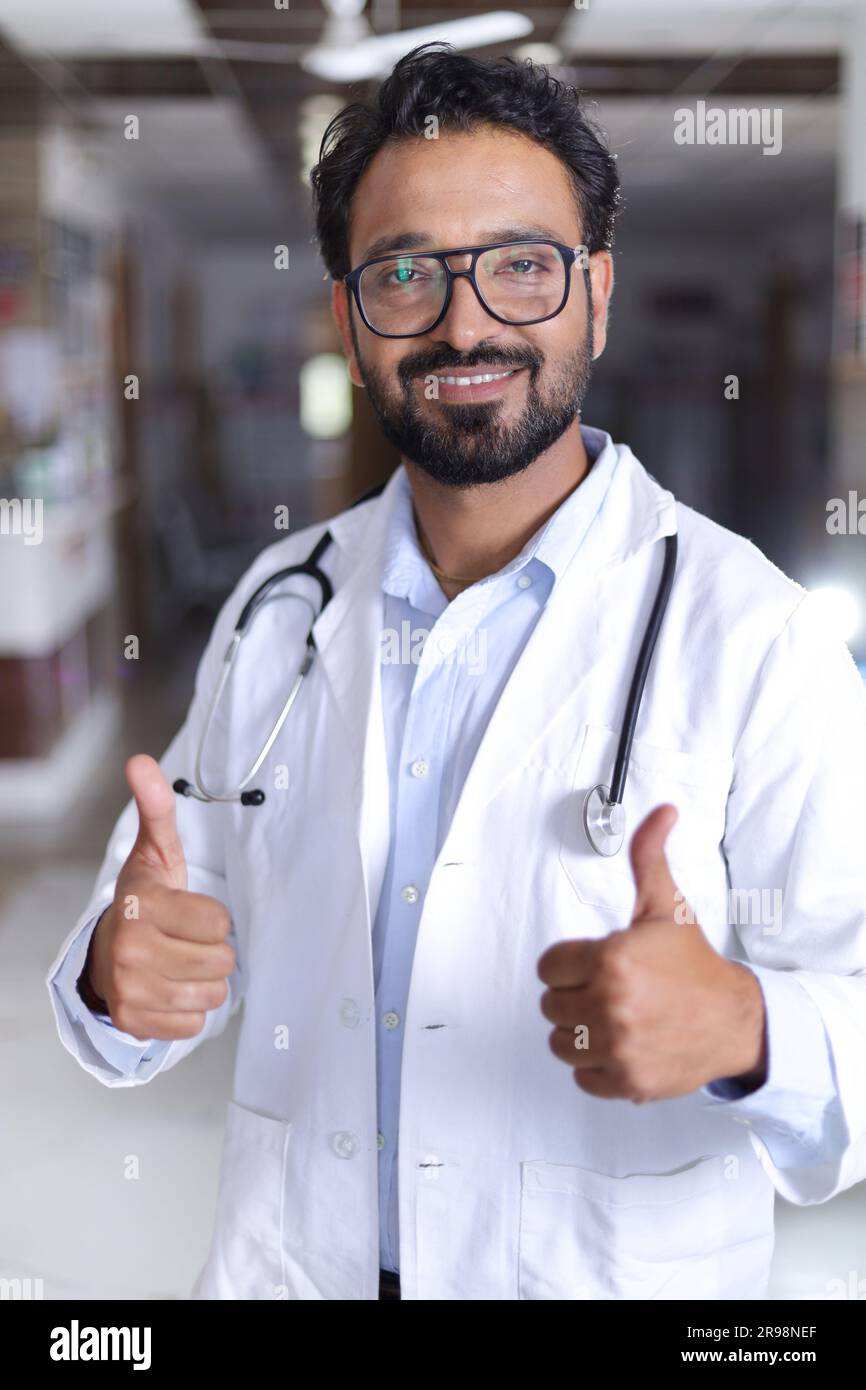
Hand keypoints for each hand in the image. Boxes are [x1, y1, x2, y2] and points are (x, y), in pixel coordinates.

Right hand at [82, 754, 235, 1040]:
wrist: (106, 952)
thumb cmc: (145, 901)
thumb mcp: (156, 853)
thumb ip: (157, 808)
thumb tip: (140, 761)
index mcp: (142, 906)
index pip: (220, 923)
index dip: (214, 918)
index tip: (191, 912)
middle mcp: (131, 951)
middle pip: (222, 962)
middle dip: (213, 951)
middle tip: (187, 940)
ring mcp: (130, 990)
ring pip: (212, 994)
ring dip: (204, 981)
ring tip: (180, 963)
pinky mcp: (135, 1022)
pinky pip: (194, 1024)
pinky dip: (190, 1010)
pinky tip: (171, 988)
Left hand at [537, 805, 766, 1102]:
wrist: (735, 1020)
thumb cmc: (695, 964)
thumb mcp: (666, 906)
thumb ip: (648, 856)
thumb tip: (661, 812)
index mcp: (611, 960)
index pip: (548, 967)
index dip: (570, 963)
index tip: (595, 964)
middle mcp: (611, 1005)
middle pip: (551, 1004)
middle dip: (575, 995)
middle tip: (610, 990)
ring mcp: (617, 1048)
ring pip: (560, 1042)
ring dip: (580, 1032)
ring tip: (614, 1017)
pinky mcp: (625, 1081)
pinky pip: (581, 1076)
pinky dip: (597, 1065)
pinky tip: (622, 1044)